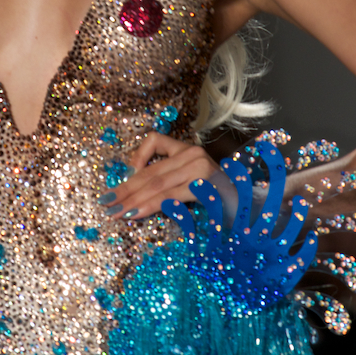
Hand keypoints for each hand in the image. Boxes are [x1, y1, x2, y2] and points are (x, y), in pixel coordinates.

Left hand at [98, 134, 219, 221]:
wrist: (249, 209)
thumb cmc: (219, 198)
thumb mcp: (191, 182)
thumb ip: (168, 179)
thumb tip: (134, 192)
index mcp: (189, 149)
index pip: (156, 140)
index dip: (135, 158)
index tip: (124, 177)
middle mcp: (194, 154)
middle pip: (150, 170)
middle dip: (125, 188)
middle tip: (105, 202)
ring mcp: (200, 169)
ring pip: (156, 184)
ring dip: (132, 199)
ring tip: (114, 211)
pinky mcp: (205, 186)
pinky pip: (170, 197)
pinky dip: (150, 206)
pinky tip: (135, 213)